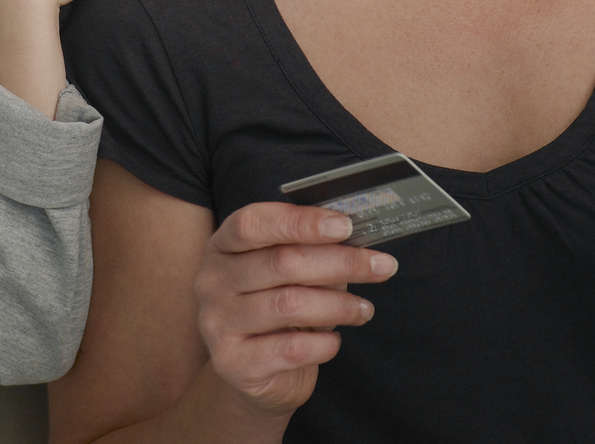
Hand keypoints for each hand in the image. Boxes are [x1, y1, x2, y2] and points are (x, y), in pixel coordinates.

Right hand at [195, 202, 396, 417]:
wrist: (255, 373)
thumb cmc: (278, 308)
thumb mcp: (289, 272)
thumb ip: (311, 250)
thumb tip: (355, 238)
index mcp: (223, 245)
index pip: (254, 223)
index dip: (301, 222)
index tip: (346, 225)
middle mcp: (212, 281)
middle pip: (281, 262)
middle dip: (340, 262)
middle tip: (382, 266)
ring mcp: (217, 323)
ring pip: (290, 305)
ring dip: (338, 305)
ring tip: (363, 309)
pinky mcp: (233, 363)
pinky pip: (290, 349)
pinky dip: (323, 344)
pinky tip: (334, 340)